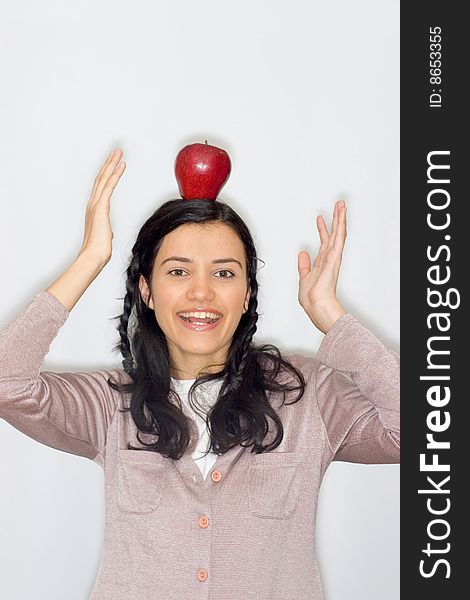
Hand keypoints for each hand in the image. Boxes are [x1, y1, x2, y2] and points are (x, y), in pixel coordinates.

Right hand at [78, 147, 125, 264]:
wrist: (93, 255)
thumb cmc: (98, 249)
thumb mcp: (104, 236)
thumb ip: (105, 230)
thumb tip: (106, 232)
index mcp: (94, 209)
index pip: (101, 187)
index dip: (106, 174)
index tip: (112, 164)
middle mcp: (93, 204)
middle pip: (101, 178)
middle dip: (109, 163)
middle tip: (116, 152)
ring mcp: (96, 204)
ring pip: (104, 178)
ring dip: (112, 164)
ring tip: (118, 153)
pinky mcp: (101, 207)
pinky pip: (109, 186)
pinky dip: (115, 174)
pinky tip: (121, 166)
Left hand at [297, 200, 347, 333]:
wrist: (316, 305)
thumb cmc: (312, 297)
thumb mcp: (304, 277)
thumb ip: (304, 265)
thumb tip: (302, 254)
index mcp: (322, 262)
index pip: (324, 242)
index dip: (322, 230)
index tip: (319, 219)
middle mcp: (329, 258)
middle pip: (334, 234)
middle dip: (335, 219)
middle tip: (337, 206)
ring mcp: (333, 257)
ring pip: (338, 232)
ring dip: (340, 218)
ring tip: (341, 205)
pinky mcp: (334, 257)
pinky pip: (339, 238)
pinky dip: (341, 225)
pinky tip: (341, 215)